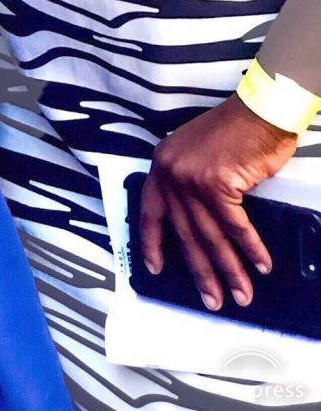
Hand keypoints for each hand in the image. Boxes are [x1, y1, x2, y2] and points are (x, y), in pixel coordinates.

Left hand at [139, 95, 297, 309]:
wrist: (258, 111)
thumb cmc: (233, 131)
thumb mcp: (196, 154)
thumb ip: (188, 183)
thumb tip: (194, 223)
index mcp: (162, 165)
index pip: (150, 212)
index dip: (152, 243)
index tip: (153, 268)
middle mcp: (170, 173)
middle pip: (185, 233)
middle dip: (201, 272)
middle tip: (212, 300)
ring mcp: (191, 179)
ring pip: (211, 236)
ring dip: (229, 270)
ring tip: (241, 294)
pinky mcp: (216, 184)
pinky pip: (235, 226)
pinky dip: (250, 248)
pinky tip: (260, 265)